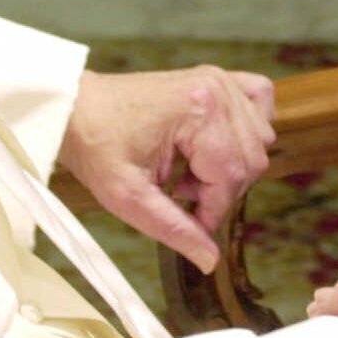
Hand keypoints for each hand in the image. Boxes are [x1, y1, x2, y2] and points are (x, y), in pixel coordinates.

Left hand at [58, 66, 274, 273]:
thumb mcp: (129, 198)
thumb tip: (210, 260)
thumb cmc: (97, 146)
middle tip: (180, 191)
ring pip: (259, 139)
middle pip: (250, 160)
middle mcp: (216, 90)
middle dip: (219, 188)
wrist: (77, 110)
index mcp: (197, 112)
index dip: (212, 210)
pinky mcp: (217, 77)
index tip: (190, 222)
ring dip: (229, 163)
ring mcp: (219, 79)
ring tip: (188, 168)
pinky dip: (248, 126)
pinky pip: (260, 100)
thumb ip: (174, 230)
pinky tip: (220, 142)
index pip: (230, 176)